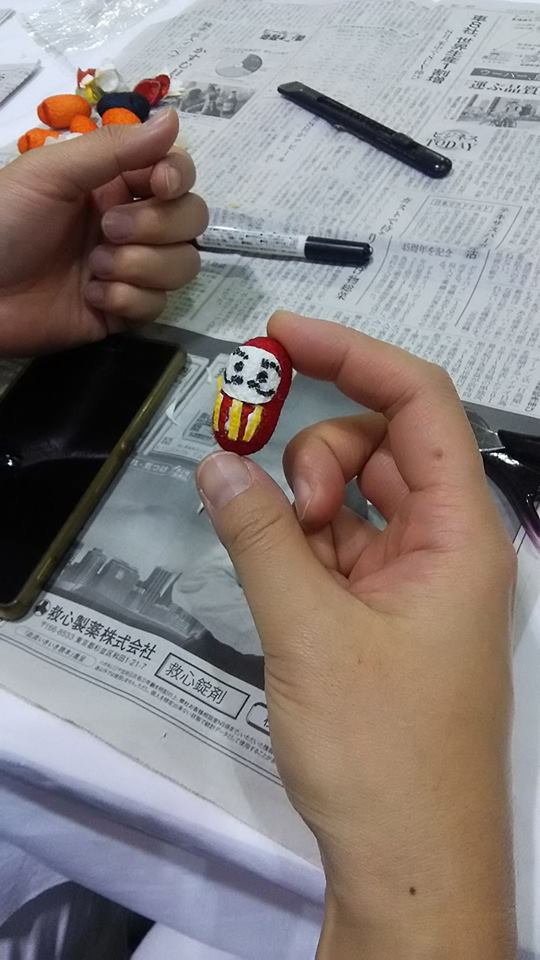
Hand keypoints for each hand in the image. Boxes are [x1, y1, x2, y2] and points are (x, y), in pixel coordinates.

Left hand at [0, 110, 207, 353]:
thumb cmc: (4, 222)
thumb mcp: (52, 172)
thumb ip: (115, 148)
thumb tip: (174, 119)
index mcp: (114, 183)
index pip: (176, 172)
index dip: (178, 178)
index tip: (159, 186)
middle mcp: (130, 223)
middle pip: (191, 220)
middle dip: (156, 227)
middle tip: (106, 232)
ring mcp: (130, 269)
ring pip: (182, 265)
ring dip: (141, 267)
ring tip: (93, 269)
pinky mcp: (124, 312)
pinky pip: (157, 305)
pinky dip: (125, 300)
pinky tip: (89, 296)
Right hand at [197, 312, 516, 958]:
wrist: (408, 864)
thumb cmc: (381, 748)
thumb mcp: (309, 631)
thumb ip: (260, 534)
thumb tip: (215, 459)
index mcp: (462, 532)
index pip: (421, 404)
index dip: (355, 355)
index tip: (283, 336)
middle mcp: (449, 544)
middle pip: (385, 444)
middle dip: (322, 453)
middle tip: (284, 508)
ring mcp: (419, 579)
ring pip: (360, 495)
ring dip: (309, 503)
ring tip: (281, 555)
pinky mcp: (389, 613)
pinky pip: (345, 545)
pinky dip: (308, 542)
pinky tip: (281, 568)